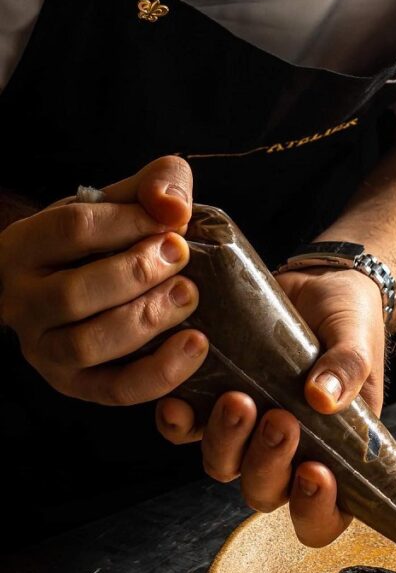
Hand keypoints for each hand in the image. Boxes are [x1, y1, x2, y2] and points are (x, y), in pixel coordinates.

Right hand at [0, 156, 205, 403]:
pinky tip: (196, 343)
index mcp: (26, 246)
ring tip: (189, 294)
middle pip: (73, 294)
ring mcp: (44, 350)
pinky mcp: (77, 385)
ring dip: (146, 319)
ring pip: (87, 345)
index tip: (172, 221)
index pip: (72, 230)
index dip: (129, 222)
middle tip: (181, 255)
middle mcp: (23, 302)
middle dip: (137, 273)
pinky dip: (160, 372)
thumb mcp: (121, 198)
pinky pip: (116, 390)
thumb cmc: (105, 235)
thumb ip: (155, 183)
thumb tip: (174, 208)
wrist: (82, 278)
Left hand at [156, 265, 385, 545]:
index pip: (325, 514)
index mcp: (336, 450)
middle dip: (268, 464)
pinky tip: (180, 401)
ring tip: (237, 399)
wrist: (320, 281)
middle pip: (265, 491)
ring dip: (227, 442)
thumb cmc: (350, 319)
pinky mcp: (214, 400)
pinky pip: (187, 429)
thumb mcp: (359, 339)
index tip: (315, 472)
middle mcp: (288, 449)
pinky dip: (179, 423)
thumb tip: (324, 398)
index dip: (316, 511)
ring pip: (224, 465)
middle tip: (280, 419)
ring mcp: (248, 428)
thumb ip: (348, 368)